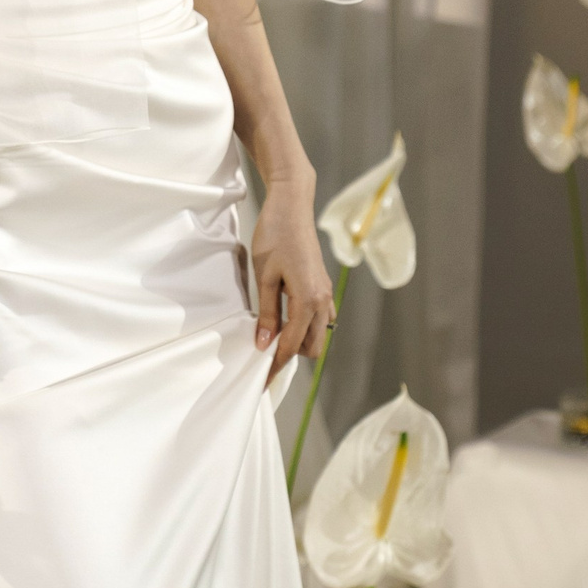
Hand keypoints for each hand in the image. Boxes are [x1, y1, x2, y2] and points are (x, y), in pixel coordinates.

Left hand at [248, 186, 334, 385]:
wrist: (292, 206)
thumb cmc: (275, 236)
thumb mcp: (264, 277)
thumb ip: (267, 313)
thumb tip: (264, 343)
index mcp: (308, 301)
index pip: (291, 345)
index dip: (275, 365)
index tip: (261, 381)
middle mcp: (322, 301)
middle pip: (312, 348)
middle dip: (289, 357)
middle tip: (262, 360)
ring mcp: (325, 293)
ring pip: (317, 334)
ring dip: (297, 342)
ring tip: (270, 338)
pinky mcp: (322, 286)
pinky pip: (319, 318)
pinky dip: (304, 327)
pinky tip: (283, 321)